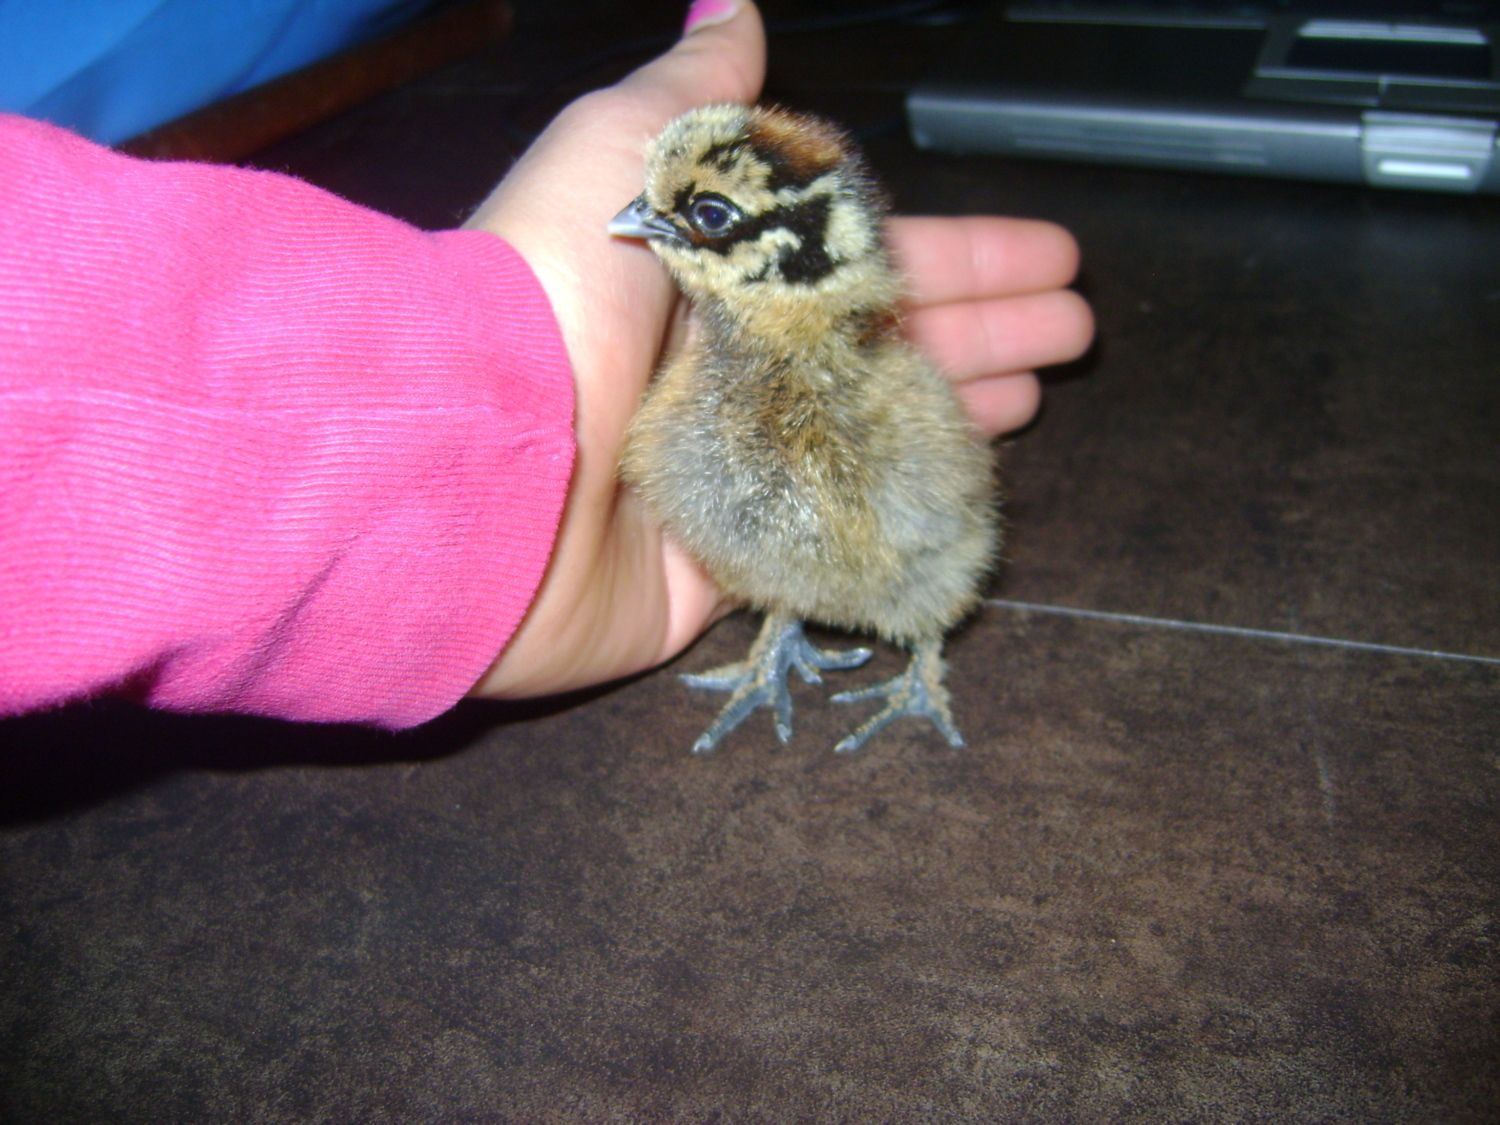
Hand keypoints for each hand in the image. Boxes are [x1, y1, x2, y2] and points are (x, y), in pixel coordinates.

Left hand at [464, 0, 1092, 699]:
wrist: (476, 470)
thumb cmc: (554, 297)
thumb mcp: (622, 153)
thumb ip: (692, 96)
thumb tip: (733, 1)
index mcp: (718, 276)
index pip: (861, 259)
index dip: (959, 252)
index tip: (1050, 252)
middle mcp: (730, 371)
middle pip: (882, 347)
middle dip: (985, 330)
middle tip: (1077, 330)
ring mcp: (732, 471)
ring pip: (867, 435)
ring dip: (957, 411)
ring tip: (1043, 394)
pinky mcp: (724, 560)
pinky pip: (831, 529)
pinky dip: (897, 509)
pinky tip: (966, 492)